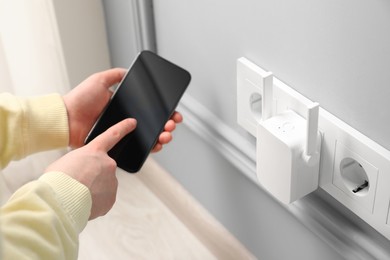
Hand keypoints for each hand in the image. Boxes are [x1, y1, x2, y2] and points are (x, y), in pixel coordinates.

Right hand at [45, 118, 136, 219]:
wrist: (61, 201)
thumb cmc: (57, 179)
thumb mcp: (65, 162)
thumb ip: (80, 163)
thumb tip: (83, 173)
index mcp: (94, 151)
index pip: (112, 135)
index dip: (123, 128)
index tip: (133, 122)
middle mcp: (108, 164)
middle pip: (101, 169)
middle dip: (91, 176)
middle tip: (76, 183)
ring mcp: (112, 181)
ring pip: (102, 185)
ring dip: (92, 190)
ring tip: (76, 195)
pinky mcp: (111, 198)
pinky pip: (103, 199)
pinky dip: (94, 202)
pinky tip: (82, 204)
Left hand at [63, 68, 182, 150]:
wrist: (66, 120)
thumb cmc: (79, 100)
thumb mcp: (98, 80)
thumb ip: (115, 75)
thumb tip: (129, 71)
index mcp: (124, 106)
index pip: (150, 110)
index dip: (164, 112)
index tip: (173, 113)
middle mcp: (125, 120)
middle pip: (154, 124)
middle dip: (167, 125)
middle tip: (171, 124)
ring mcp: (122, 134)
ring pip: (149, 137)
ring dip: (162, 137)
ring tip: (166, 135)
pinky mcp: (117, 146)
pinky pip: (137, 149)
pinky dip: (150, 149)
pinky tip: (156, 145)